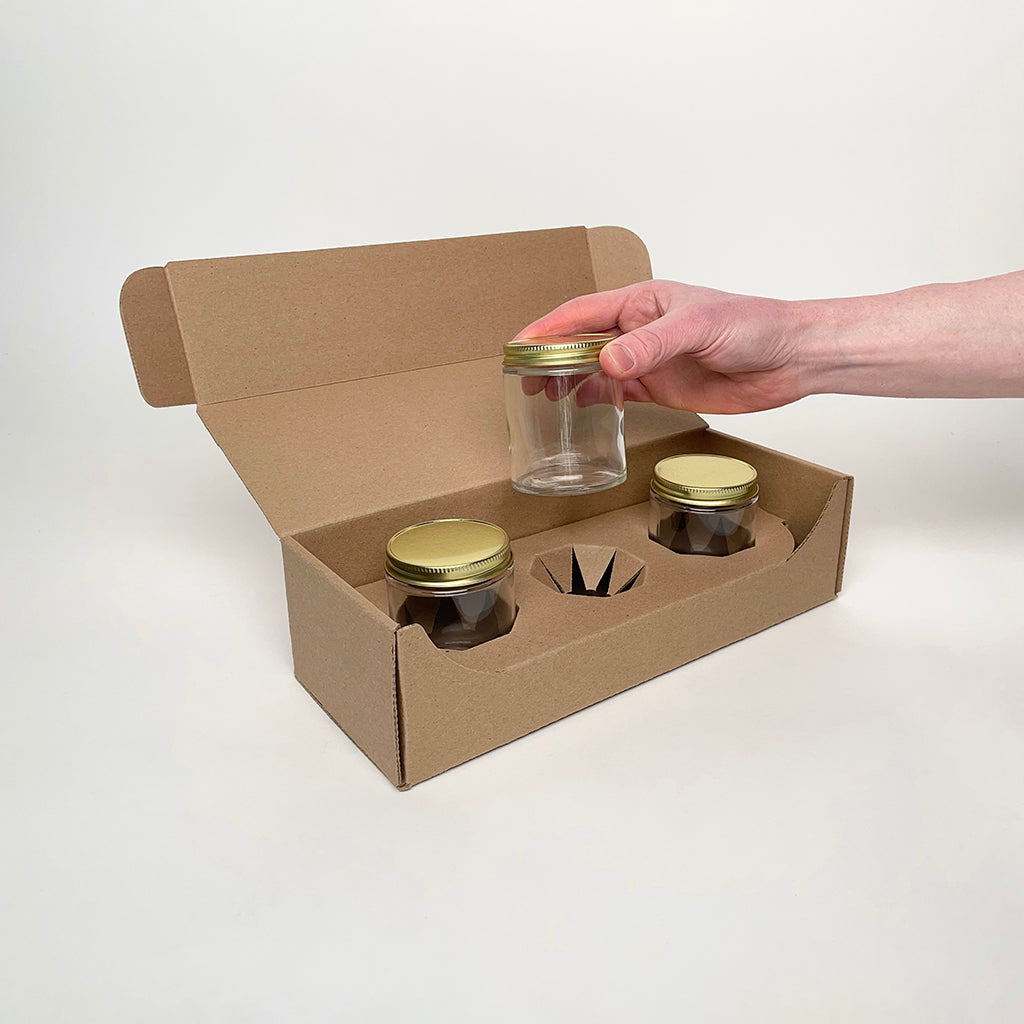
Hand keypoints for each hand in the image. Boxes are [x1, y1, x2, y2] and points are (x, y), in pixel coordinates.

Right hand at [516, 280, 809, 413]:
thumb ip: (651, 346)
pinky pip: (618, 393)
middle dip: (550, 359)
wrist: (789, 358)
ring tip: (543, 397)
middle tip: (523, 380)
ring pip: (595, 369)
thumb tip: (608, 362)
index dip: (547, 329)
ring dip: (569, 381)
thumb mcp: (697, 328)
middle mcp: (640, 329)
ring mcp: (649, 360)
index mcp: (642, 303)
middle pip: (581, 342)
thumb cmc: (752, 325)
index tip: (519, 346)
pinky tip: (582, 408)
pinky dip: (596, 400)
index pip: (581, 313)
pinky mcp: (662, 387)